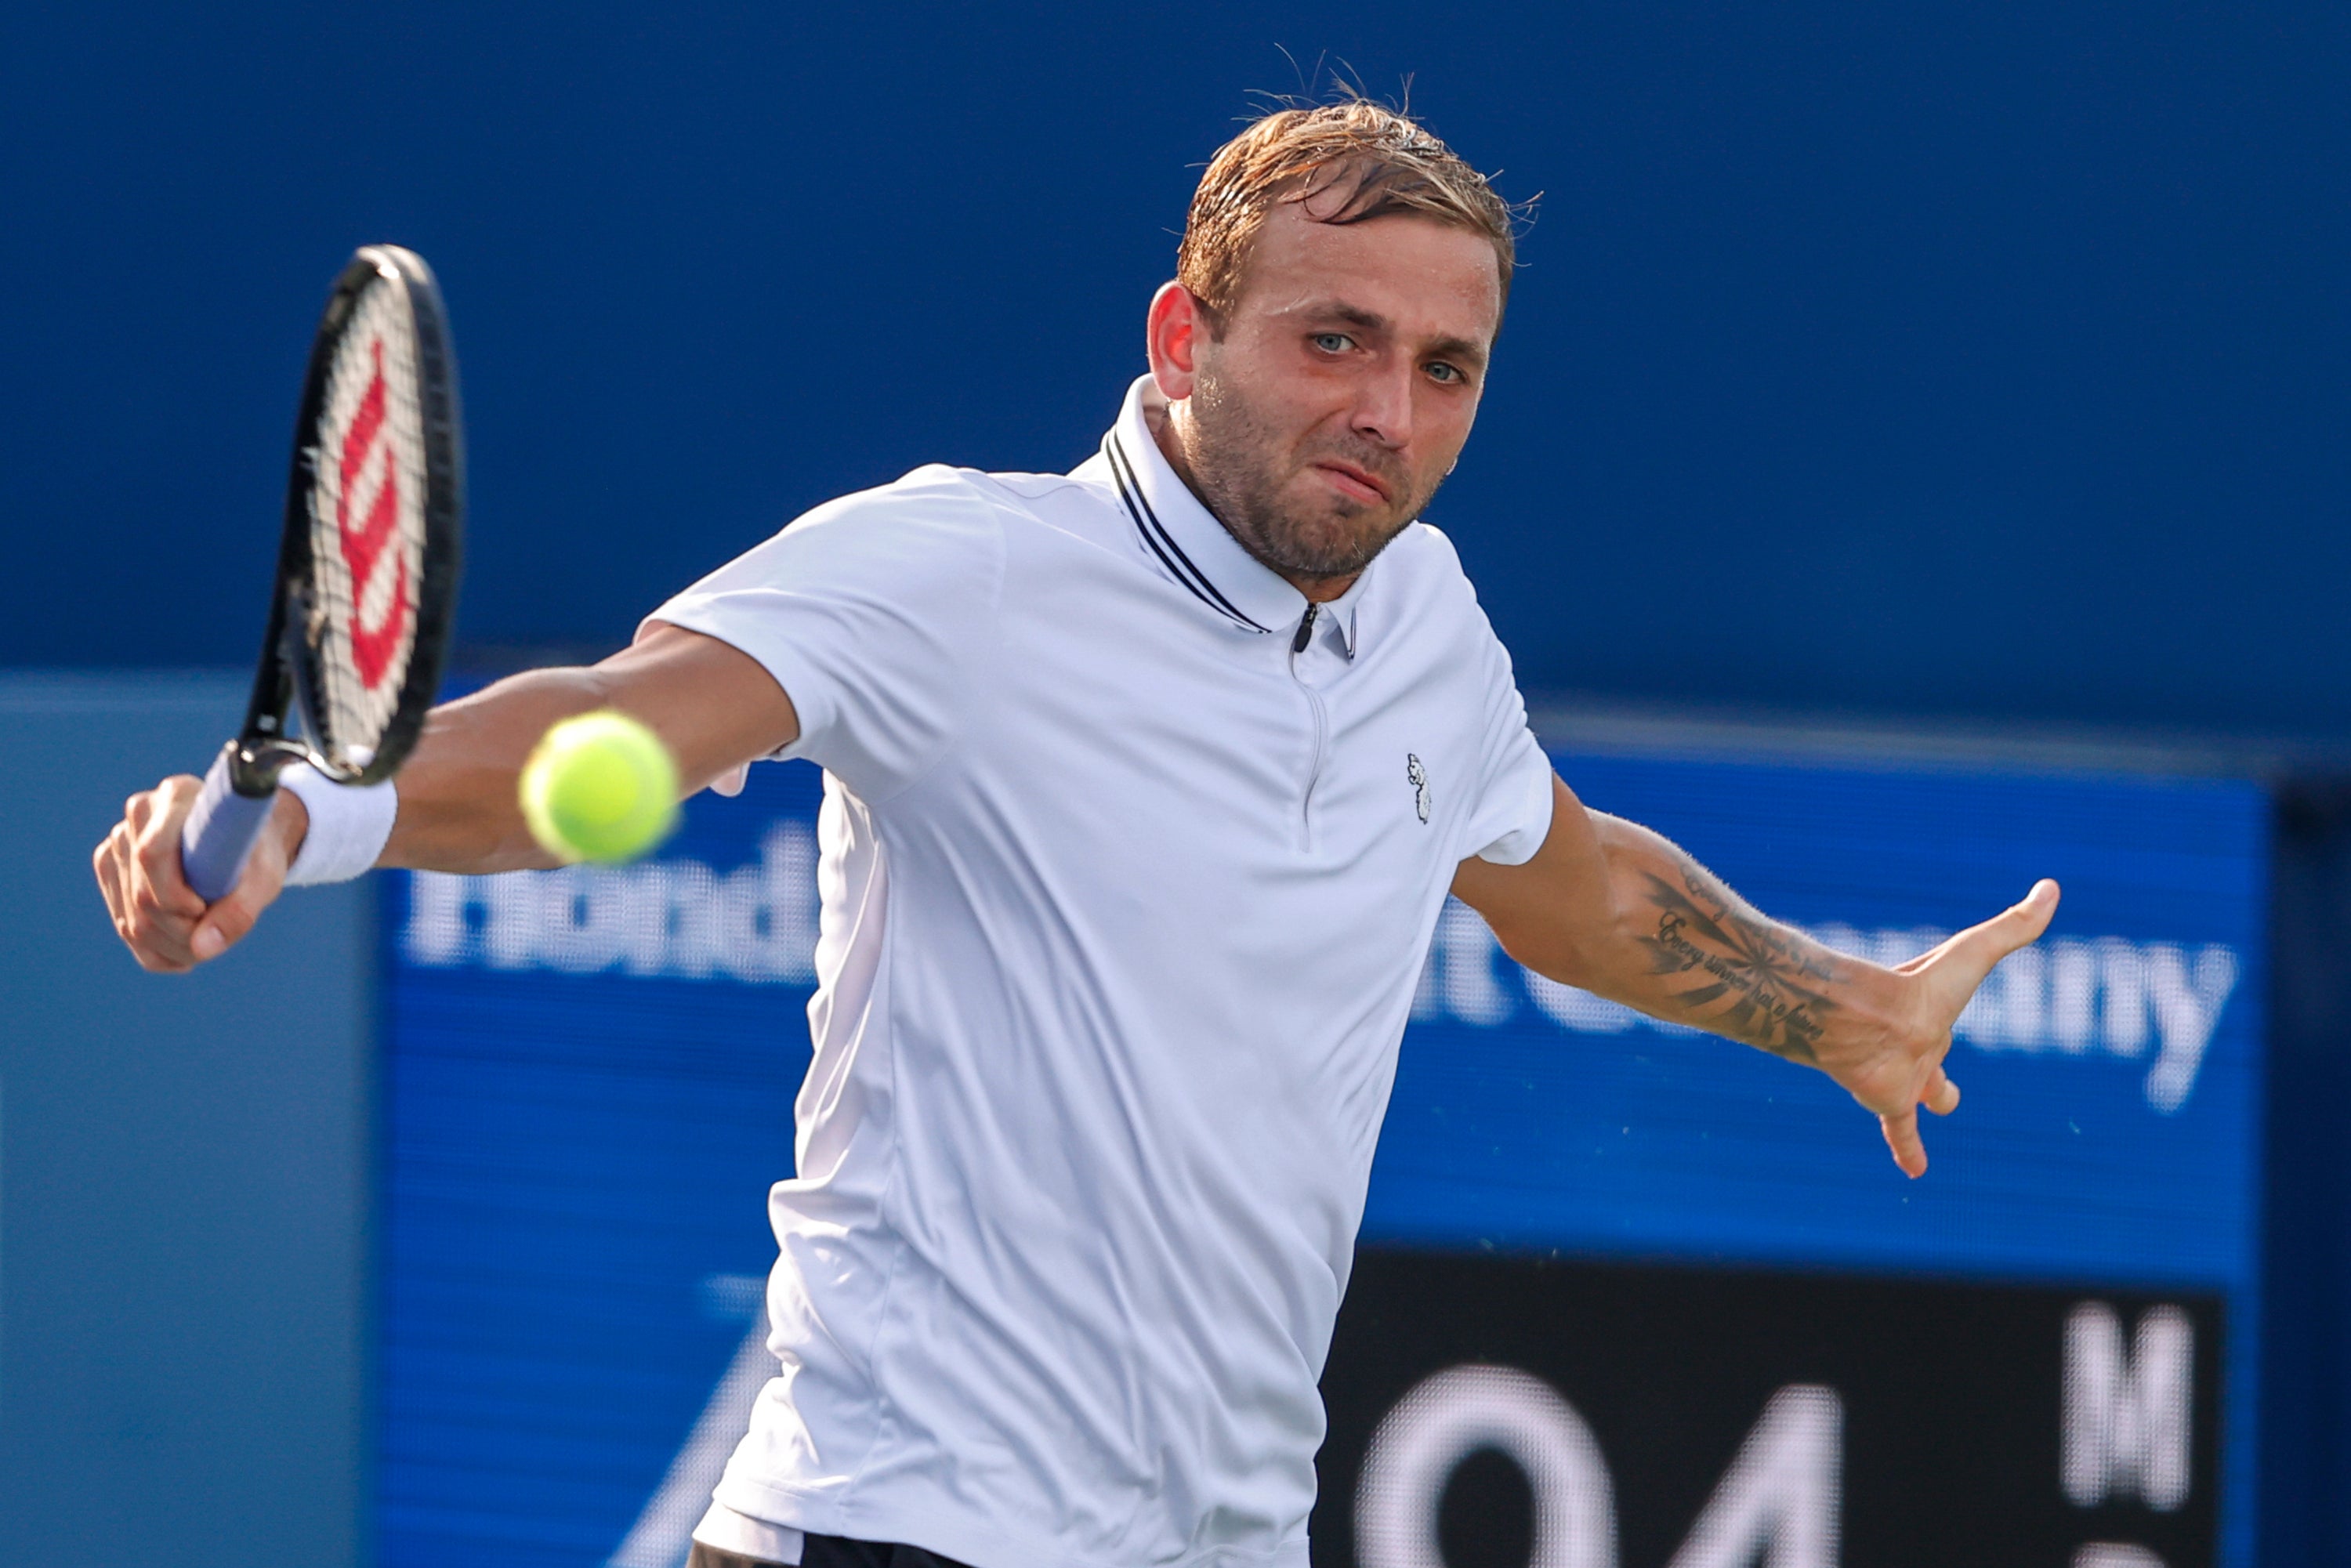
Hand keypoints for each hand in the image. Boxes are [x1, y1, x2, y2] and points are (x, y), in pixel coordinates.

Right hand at [93, 777, 308, 971]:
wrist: (242, 845)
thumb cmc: (254, 855)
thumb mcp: (264, 879)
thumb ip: (240, 911)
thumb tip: (201, 949)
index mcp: (178, 797)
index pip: (152, 854)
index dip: (176, 896)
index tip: (205, 908)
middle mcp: (140, 814)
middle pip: (142, 895)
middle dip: (182, 930)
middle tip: (217, 931)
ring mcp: (119, 842)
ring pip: (131, 920)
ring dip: (173, 946)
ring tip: (209, 938)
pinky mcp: (111, 869)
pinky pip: (125, 927)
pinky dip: (158, 951)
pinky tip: (188, 949)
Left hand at [1817, 879, 2060, 1178]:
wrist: (1863, 1020)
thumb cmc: (1918, 986)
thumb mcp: (1973, 953)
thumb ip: (2010, 927)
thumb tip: (2051, 887)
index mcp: (1934, 1017)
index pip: (1943, 1022)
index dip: (1945, 1021)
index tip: (1943, 1018)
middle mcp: (1916, 1047)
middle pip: (1931, 1061)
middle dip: (1937, 1070)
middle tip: (1943, 1087)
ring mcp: (1901, 1075)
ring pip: (1915, 1094)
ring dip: (1923, 1101)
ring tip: (1928, 1109)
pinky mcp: (1889, 1101)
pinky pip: (1901, 1131)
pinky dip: (1908, 1149)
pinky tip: (1915, 1173)